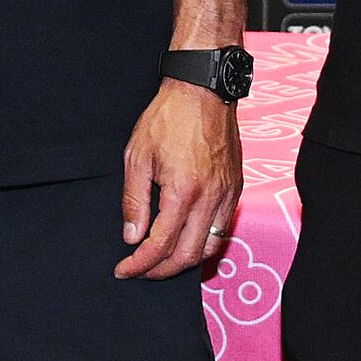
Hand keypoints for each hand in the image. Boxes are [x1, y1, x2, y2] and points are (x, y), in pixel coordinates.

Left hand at [115, 79, 240, 279]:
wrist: (203, 89)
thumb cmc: (168, 117)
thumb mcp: (137, 156)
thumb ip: (134, 201)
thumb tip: (132, 237)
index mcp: (183, 191)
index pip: (161, 245)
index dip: (140, 264)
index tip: (124, 270)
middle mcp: (211, 198)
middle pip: (188, 256)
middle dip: (161, 270)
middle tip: (140, 270)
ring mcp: (228, 194)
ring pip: (210, 248)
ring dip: (184, 261)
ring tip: (161, 260)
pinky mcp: (236, 188)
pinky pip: (222, 228)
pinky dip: (203, 243)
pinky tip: (185, 238)